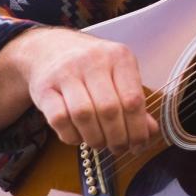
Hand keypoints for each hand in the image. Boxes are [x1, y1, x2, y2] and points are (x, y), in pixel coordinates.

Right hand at [13, 27, 160, 153]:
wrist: (49, 48)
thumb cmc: (91, 66)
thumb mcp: (118, 74)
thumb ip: (135, 101)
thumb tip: (150, 132)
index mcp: (118, 56)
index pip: (133, 100)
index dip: (137, 130)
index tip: (138, 145)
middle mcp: (92, 60)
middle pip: (109, 110)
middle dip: (117, 138)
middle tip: (118, 148)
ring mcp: (66, 72)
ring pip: (84, 115)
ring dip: (95, 138)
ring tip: (99, 143)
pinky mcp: (44, 87)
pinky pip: (59, 119)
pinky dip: (72, 135)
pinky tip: (78, 135)